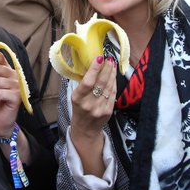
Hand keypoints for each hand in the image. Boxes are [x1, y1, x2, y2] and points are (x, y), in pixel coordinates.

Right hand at [69, 56, 116, 175]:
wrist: (85, 130)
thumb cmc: (79, 110)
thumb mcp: (76, 97)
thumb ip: (84, 84)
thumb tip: (92, 65)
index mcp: (78, 99)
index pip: (88, 81)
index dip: (94, 69)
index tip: (99, 58)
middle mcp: (89, 104)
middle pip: (101, 82)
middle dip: (106, 69)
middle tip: (109, 59)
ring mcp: (100, 108)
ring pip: (109, 87)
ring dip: (112, 74)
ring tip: (112, 64)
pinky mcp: (108, 111)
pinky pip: (113, 94)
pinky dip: (113, 83)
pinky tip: (113, 76)